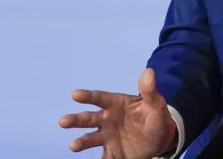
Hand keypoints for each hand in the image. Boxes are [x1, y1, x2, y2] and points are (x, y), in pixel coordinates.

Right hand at [59, 68, 176, 158]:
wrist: (160, 137)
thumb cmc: (153, 116)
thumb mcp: (155, 104)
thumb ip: (149, 91)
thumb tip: (148, 71)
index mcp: (115, 104)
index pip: (100, 98)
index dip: (88, 96)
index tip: (75, 94)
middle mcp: (107, 120)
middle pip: (89, 118)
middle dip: (75, 119)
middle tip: (63, 122)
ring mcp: (108, 137)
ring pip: (91, 138)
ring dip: (82, 142)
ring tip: (73, 146)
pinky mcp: (113, 152)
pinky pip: (104, 158)